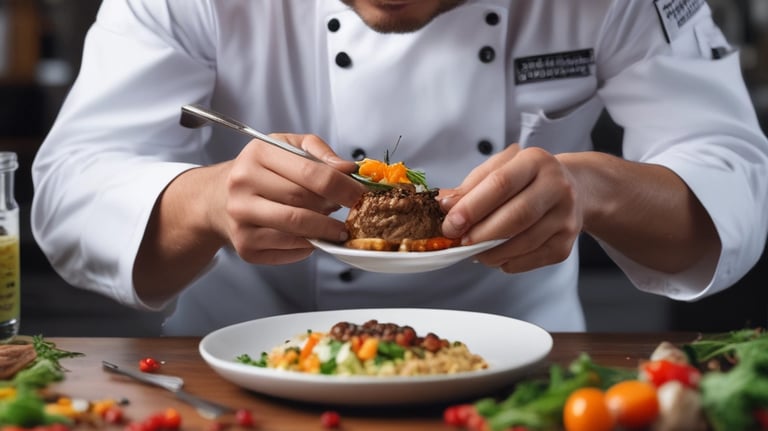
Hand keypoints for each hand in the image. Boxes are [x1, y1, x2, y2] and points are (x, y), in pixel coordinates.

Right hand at [217, 133, 364, 263]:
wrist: (217, 198)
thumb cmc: (259, 171)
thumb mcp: (285, 146)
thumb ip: (318, 152)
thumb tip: (348, 169)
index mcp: (257, 154)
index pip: (312, 173)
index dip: (343, 187)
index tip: (360, 195)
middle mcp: (243, 185)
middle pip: (305, 202)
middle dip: (334, 210)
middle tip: (350, 212)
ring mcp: (241, 218)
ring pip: (297, 229)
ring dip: (325, 231)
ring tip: (336, 228)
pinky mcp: (245, 246)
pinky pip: (288, 249)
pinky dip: (307, 246)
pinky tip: (311, 237)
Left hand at [439, 145, 582, 272]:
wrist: (574, 189)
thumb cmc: (527, 179)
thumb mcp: (499, 170)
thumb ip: (471, 187)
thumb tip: (445, 205)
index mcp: (535, 161)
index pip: (501, 184)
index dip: (472, 207)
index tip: (451, 223)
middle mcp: (557, 187)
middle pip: (515, 216)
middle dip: (481, 233)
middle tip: (460, 242)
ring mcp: (565, 217)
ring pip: (523, 242)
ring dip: (491, 252)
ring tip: (474, 250)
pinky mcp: (565, 244)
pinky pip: (530, 259)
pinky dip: (506, 261)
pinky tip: (496, 255)